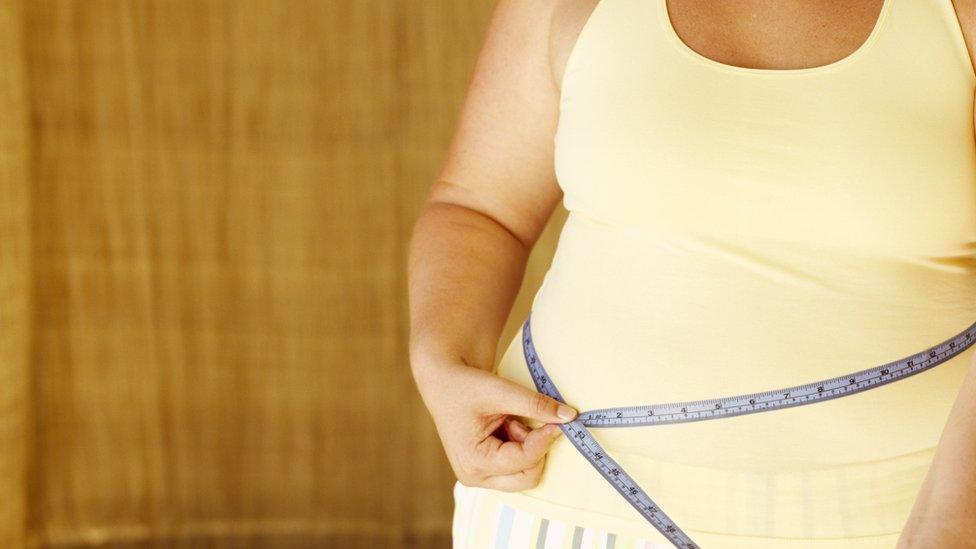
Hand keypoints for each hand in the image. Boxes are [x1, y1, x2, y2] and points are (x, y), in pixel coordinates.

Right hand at [412, 357, 577, 490]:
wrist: (443, 381)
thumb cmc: (465, 385)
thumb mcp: (501, 391)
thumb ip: (536, 405)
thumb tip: (570, 416)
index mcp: (474, 461)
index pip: (524, 460)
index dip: (545, 439)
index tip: (560, 420)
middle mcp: (475, 476)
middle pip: (527, 478)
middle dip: (536, 449)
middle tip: (529, 421)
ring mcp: (479, 476)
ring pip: (524, 474)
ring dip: (527, 447)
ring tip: (509, 420)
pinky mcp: (484, 470)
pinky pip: (516, 467)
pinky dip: (520, 446)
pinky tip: (506, 426)